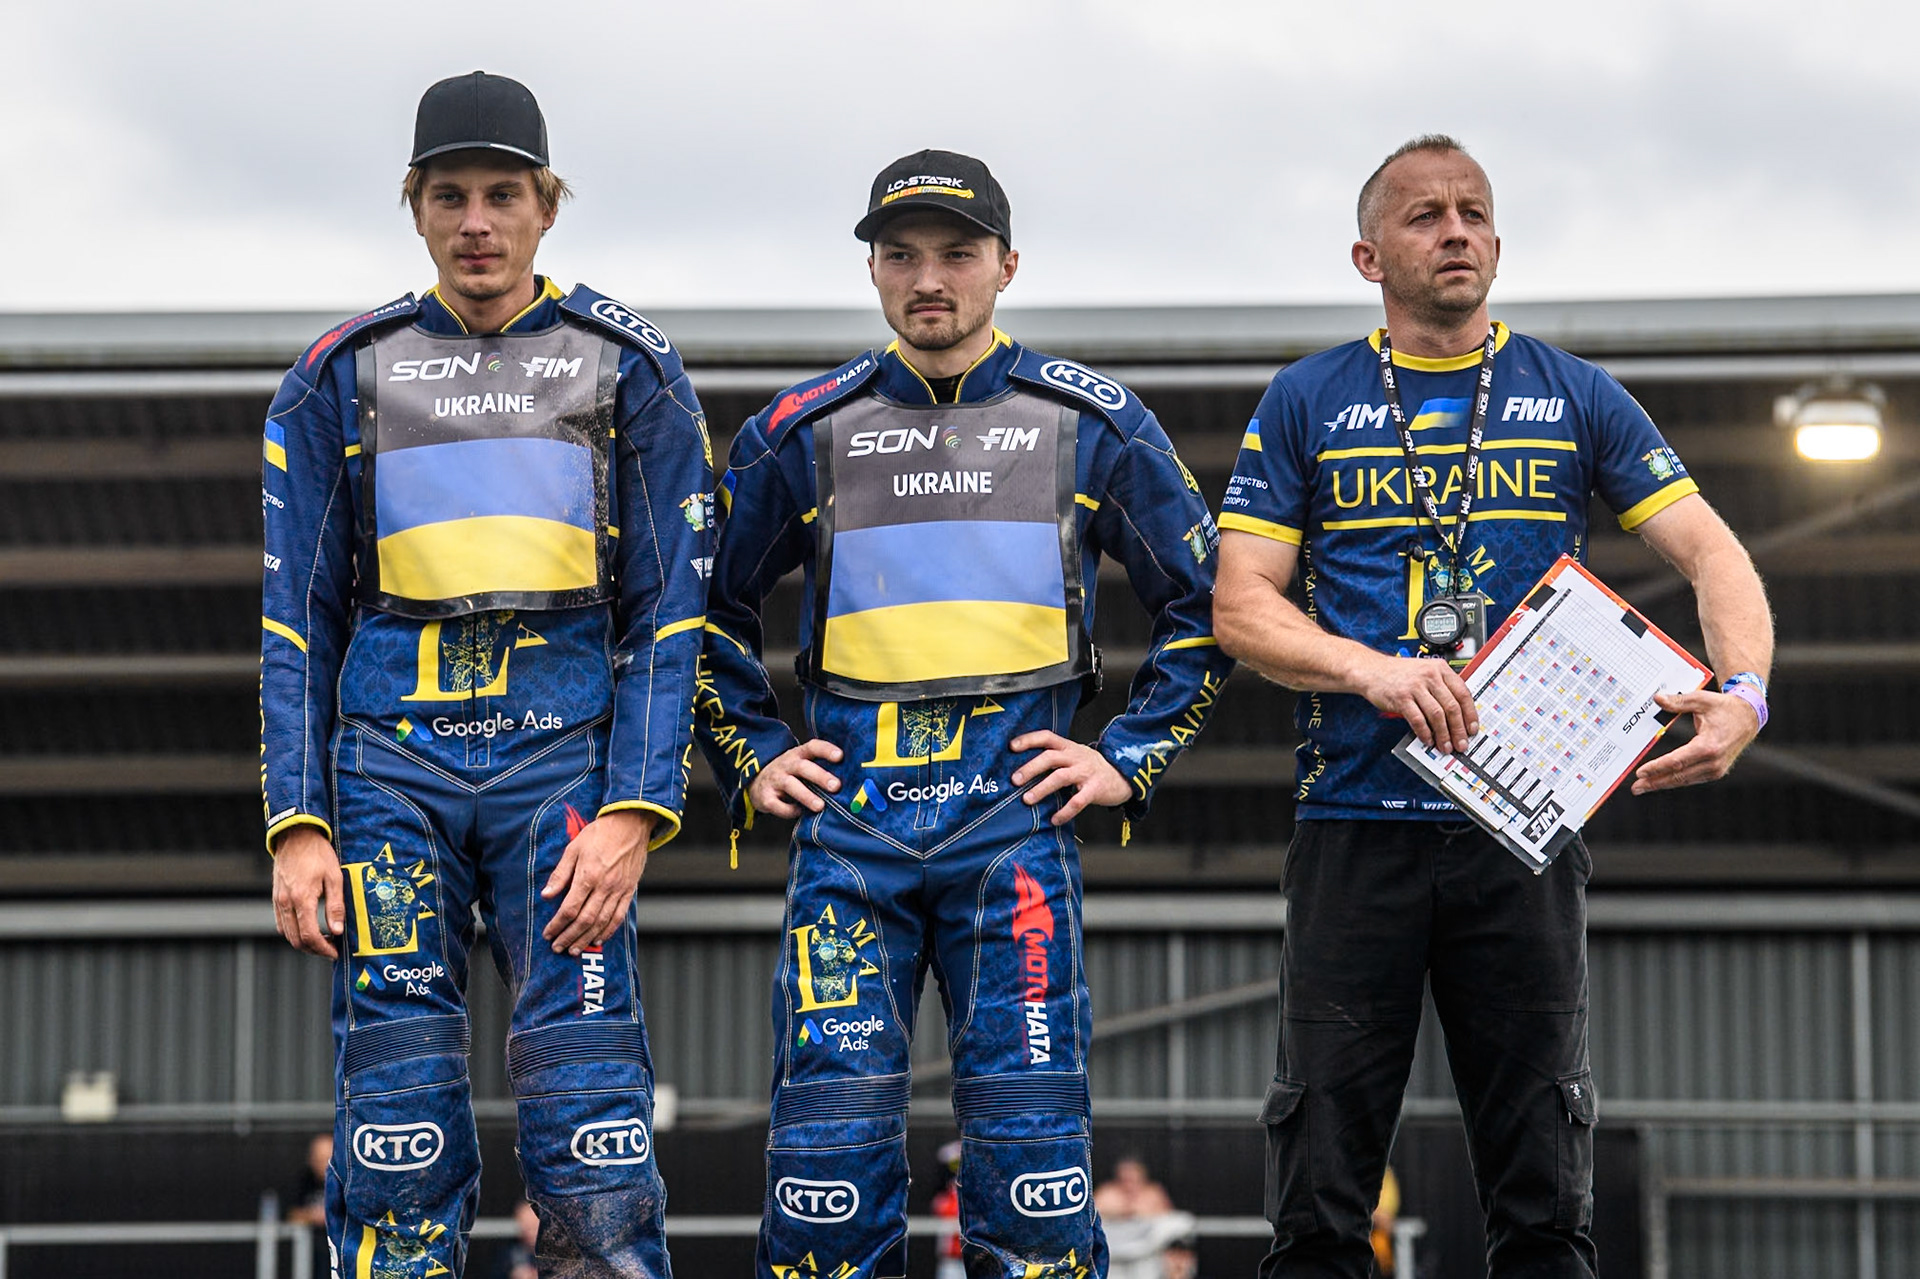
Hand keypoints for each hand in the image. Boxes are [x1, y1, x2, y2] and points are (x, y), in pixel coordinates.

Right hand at [271, 826, 345, 958]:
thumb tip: (337, 930)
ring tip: (323, 940)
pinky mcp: (276, 898)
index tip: (335, 952)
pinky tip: (308, 928)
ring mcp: (278, 901)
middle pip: (296, 939)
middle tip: (331, 949)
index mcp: (301, 899)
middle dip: (314, 949)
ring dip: (303, 943)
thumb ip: (335, 905)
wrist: (295, 836)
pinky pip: (281, 923)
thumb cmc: (318, 853)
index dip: (323, 948)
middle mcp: (286, 903)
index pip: (309, 935)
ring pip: (286, 934)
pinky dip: (293, 932)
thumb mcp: (334, 876)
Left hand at [541, 809, 654, 954]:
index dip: (557, 924)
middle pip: (585, 920)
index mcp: (588, 875)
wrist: (630, 823)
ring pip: (602, 922)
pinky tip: (598, 939)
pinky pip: (619, 916)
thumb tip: (546, 896)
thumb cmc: (599, 833)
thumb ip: (560, 874)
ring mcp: (619, 890)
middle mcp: (604, 886)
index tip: (548, 934)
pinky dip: (608, 931)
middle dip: (569, 937)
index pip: (569, 908)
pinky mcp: (629, 890)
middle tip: (558, 948)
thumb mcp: (574, 849)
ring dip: (587, 939)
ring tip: (575, 950)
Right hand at [746, 740, 843, 817]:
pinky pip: (777, 804)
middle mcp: (786, 764)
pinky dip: (789, 810)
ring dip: (806, 796)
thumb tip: (851, 782)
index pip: (813, 747)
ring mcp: (775, 780)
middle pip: (803, 767)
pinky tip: (799, 813)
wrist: (756, 782)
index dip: (826, 750)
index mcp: (799, 755)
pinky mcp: (765, 797)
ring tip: (820, 806)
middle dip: (820, 776)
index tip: (840, 756)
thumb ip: (819, 769)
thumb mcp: (801, 766)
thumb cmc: (790, 775)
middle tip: (836, 786)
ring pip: (791, 785)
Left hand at [1010, 731, 1133, 824]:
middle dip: (1030, 768)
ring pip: (1061, 777)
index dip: (1029, 740)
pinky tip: (1054, 819)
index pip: (1047, 737)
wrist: (1124, 775)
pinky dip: (1065, 812)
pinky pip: (1078, 801)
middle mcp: (1076, 756)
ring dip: (1042, 789)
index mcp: (1068, 747)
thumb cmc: (1091, 767)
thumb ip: (1055, 758)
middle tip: (1014, 780)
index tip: (1011, 747)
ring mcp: (1086, 772)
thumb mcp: (1075, 756)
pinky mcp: (1095, 789)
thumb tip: (1023, 770)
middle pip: (1050, 757)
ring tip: (1027, 800)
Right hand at [1355, 653, 1478, 753]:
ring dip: (1443, 734)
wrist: (1371, 670)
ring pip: (1437, 715)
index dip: (1470, 714)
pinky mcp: (1401, 698)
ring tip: (1445, 746)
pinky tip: (1427, 740)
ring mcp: (1415, 687)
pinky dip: (1424, 732)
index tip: (1472, 729)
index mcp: (1440, 669)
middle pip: (1452, 706)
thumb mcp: (1424, 672)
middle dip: (1459, 729)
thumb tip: (1456, 716)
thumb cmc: (1397, 673)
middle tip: (1461, 743)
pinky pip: (1418, 719)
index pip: (1463, 693)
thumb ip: (1441, 688)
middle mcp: (1429, 676)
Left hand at [1632, 688, 1759, 793]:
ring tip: (1644, 787)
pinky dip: (1676, 780)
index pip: (1677, 761)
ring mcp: (1717, 769)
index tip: (1640, 772)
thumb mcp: (1701, 700)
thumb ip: (1678, 701)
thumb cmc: (1725, 708)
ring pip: (1684, 779)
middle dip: (1655, 782)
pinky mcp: (1717, 771)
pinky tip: (1661, 781)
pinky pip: (1692, 778)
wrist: (1749, 717)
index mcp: (1709, 746)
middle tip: (1636, 787)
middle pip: (1678, 775)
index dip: (1657, 768)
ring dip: (1663, 783)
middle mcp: (1714, 762)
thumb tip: (1658, 699)